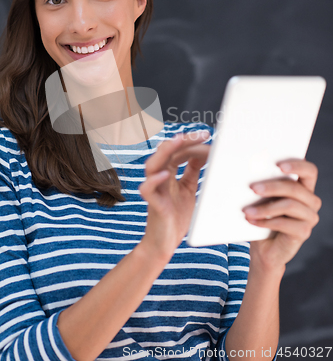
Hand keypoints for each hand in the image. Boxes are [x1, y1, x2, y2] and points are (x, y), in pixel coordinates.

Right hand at [139, 130, 209, 261]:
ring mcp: (155, 191)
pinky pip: (147, 190)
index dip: (190, 141)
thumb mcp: (189, 188)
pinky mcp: (153, 205)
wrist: (165, 243)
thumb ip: (192, 171)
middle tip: (201, 134)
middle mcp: (159, 178)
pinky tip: (165, 174)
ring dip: (165, 151)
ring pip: (152, 165)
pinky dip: (154, 181)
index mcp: (168, 173)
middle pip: (165, 152)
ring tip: (179, 140)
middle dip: (182, 140)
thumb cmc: (175, 216)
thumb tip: (203, 152)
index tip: (207, 135)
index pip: (176, 150)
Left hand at [243, 159, 320, 272]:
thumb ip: (265, 186)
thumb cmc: (263, 217)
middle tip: (253, 188)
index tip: (279, 164)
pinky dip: (265, 221)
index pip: (309, 171)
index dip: (297, 165)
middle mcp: (311, 201)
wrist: (264, 248)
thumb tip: (251, 173)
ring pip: (288, 205)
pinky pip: (284, 223)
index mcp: (304, 187)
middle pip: (294, 188)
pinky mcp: (304, 232)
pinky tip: (251, 221)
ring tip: (247, 210)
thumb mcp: (263, 199)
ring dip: (264, 207)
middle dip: (272, 186)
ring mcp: (310, 217)